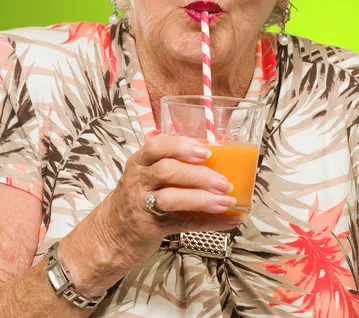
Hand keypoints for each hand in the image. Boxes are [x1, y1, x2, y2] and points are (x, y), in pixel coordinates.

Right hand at [59, 135, 240, 294]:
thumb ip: (173, 165)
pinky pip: (182, 223)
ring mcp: (142, 205)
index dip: (182, 146)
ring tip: (226, 200)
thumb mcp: (146, 175)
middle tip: (224, 182)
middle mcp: (139, 180)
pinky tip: (228, 219)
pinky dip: (209, 222)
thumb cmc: (137, 198)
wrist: (107, 236)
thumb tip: (221, 159)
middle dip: (199, 175)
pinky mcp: (149, 228)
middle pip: (167, 171)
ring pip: (172, 198)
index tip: (206, 152)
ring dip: (203, 199)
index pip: (157, 146)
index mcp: (140, 162)